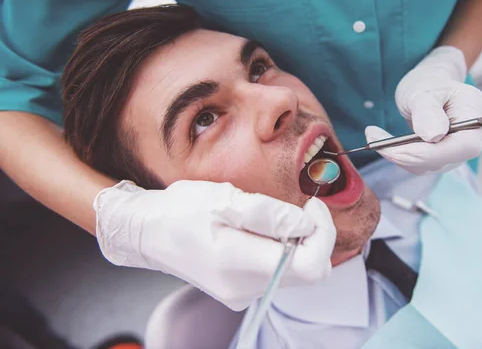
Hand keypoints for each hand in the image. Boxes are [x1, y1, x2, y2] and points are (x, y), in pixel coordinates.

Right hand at [94, 180, 335, 310]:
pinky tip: (260, 232)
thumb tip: (306, 224)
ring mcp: (241, 294)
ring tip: (272, 218)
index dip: (323, 234)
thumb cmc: (180, 210)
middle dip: (315, 236)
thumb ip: (269, 213)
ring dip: (297, 243)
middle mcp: (244, 288)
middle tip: (301, 208)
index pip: (310, 266)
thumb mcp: (223, 199)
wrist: (146, 232)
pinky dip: (281, 252)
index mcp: (239, 262)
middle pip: (309, 272)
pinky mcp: (239, 292)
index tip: (313, 207)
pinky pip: (277, 274)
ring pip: (295, 273)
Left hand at [365, 46, 481, 174]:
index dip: (428, 153)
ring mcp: (454, 152)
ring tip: (373, 135)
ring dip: (396, 155)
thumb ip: (428, 111)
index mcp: (475, 116)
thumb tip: (434, 136)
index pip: (461, 147)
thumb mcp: (423, 90)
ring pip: (426, 166)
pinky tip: (381, 141)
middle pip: (442, 160)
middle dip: (405, 155)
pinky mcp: (439, 159)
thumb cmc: (428, 83)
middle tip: (373, 140)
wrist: (427, 87)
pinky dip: (397, 155)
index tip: (394, 148)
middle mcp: (470, 139)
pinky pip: (417, 164)